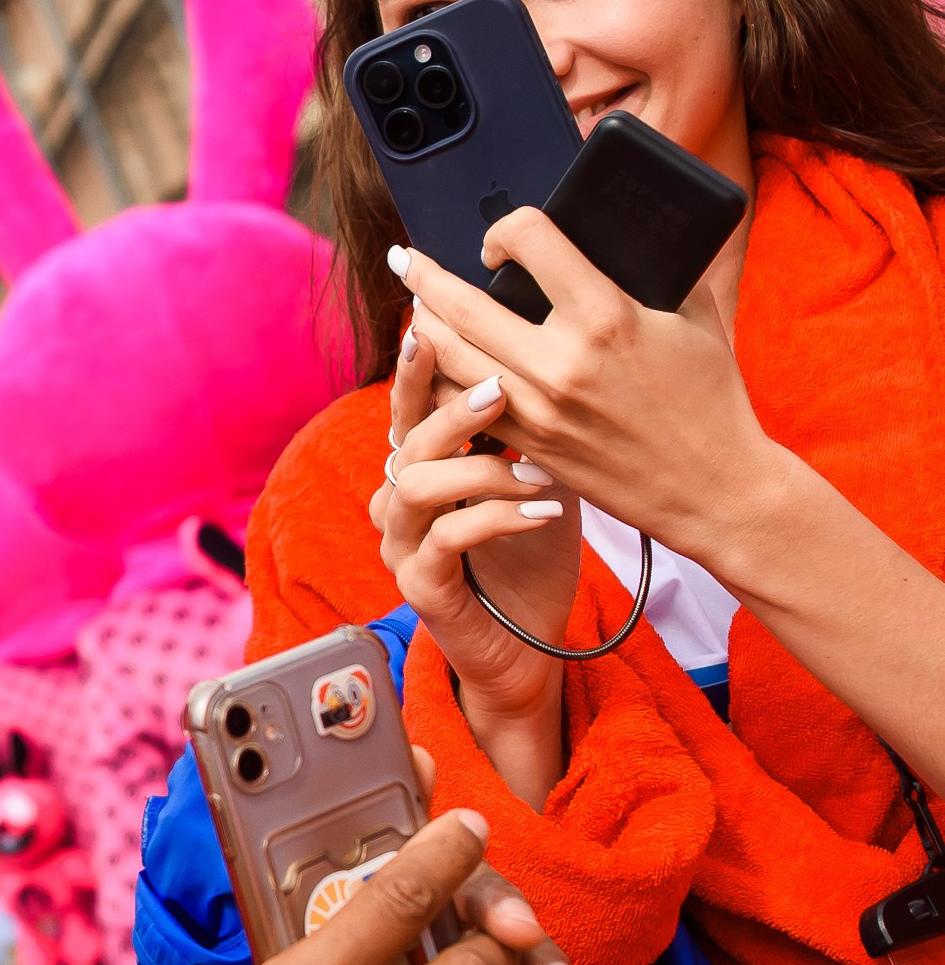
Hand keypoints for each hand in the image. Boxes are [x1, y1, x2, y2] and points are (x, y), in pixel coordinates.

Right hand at [373, 327, 577, 762]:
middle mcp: (402, 495)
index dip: (420, 360)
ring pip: (416, 483)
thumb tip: (562, 347)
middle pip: (404, 433)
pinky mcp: (419, 587)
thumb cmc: (536, 554)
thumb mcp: (542, 472)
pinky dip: (494, 520)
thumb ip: (534, 420)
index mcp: (426, 461)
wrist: (530, 647)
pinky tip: (543, 513)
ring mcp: (403, 542)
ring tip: (537, 466)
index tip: (444, 318)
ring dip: (479, 468)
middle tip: (499, 385)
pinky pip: (443, 541)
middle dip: (447, 404)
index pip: (412, 399)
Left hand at [392, 214, 774, 570]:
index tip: (501, 241)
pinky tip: (436, 364)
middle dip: (424, 275)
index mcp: (607, 316)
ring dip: (422, 326)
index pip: (530, 240)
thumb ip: (653, 269)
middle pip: (463, 305)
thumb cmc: (711, 397)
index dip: (506, 227)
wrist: (714, 488)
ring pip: (450, 358)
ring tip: (414, 306)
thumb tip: (619, 230)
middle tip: (405, 259)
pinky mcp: (531, 445)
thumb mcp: (696, 316)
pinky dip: (441, 380)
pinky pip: (464, 408)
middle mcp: (563, 362)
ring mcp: (540, 410)